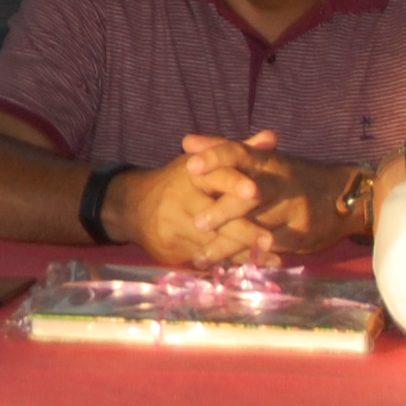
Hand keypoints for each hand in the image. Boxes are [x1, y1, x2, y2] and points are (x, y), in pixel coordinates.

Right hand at [110, 155, 269, 267]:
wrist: (132, 206)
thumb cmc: (180, 182)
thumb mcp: (203, 162)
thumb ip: (238, 152)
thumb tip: (272, 137)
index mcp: (191, 173)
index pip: (213, 175)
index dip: (233, 182)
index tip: (254, 191)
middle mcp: (181, 197)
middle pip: (215, 215)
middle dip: (243, 229)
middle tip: (270, 240)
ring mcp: (175, 223)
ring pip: (212, 240)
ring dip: (242, 251)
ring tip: (271, 259)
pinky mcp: (171, 246)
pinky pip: (205, 257)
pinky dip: (230, 263)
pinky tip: (252, 269)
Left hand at [182, 131, 362, 259]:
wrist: (343, 196)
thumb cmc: (290, 176)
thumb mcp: (262, 159)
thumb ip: (224, 150)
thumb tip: (186, 142)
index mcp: (267, 161)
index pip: (239, 153)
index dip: (216, 158)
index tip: (191, 166)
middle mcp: (280, 184)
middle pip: (248, 197)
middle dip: (222, 211)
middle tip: (196, 223)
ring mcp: (293, 211)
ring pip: (257, 229)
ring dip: (227, 245)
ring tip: (201, 257)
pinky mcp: (300, 236)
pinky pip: (270, 249)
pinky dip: (248, 257)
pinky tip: (227, 267)